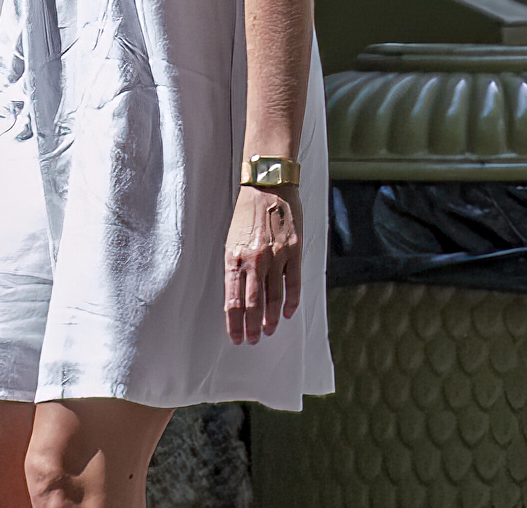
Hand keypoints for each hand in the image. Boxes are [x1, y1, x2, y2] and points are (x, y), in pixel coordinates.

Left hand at [224, 183, 301, 344]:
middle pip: (252, 305)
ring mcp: (275, 256)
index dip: (234, 324)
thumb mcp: (232, 240)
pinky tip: (286, 314)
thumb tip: (237, 298)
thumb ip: (234, 268)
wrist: (269, 186)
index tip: (236, 339)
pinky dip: (290, 303)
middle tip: (252, 340)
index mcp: (234, 257)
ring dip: (270, 320)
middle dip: (251, 328)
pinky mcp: (294, 251)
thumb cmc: (247, 214)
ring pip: (273, 298)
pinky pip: (293, 284)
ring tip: (268, 331)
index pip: (233, 301)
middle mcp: (254, 260)